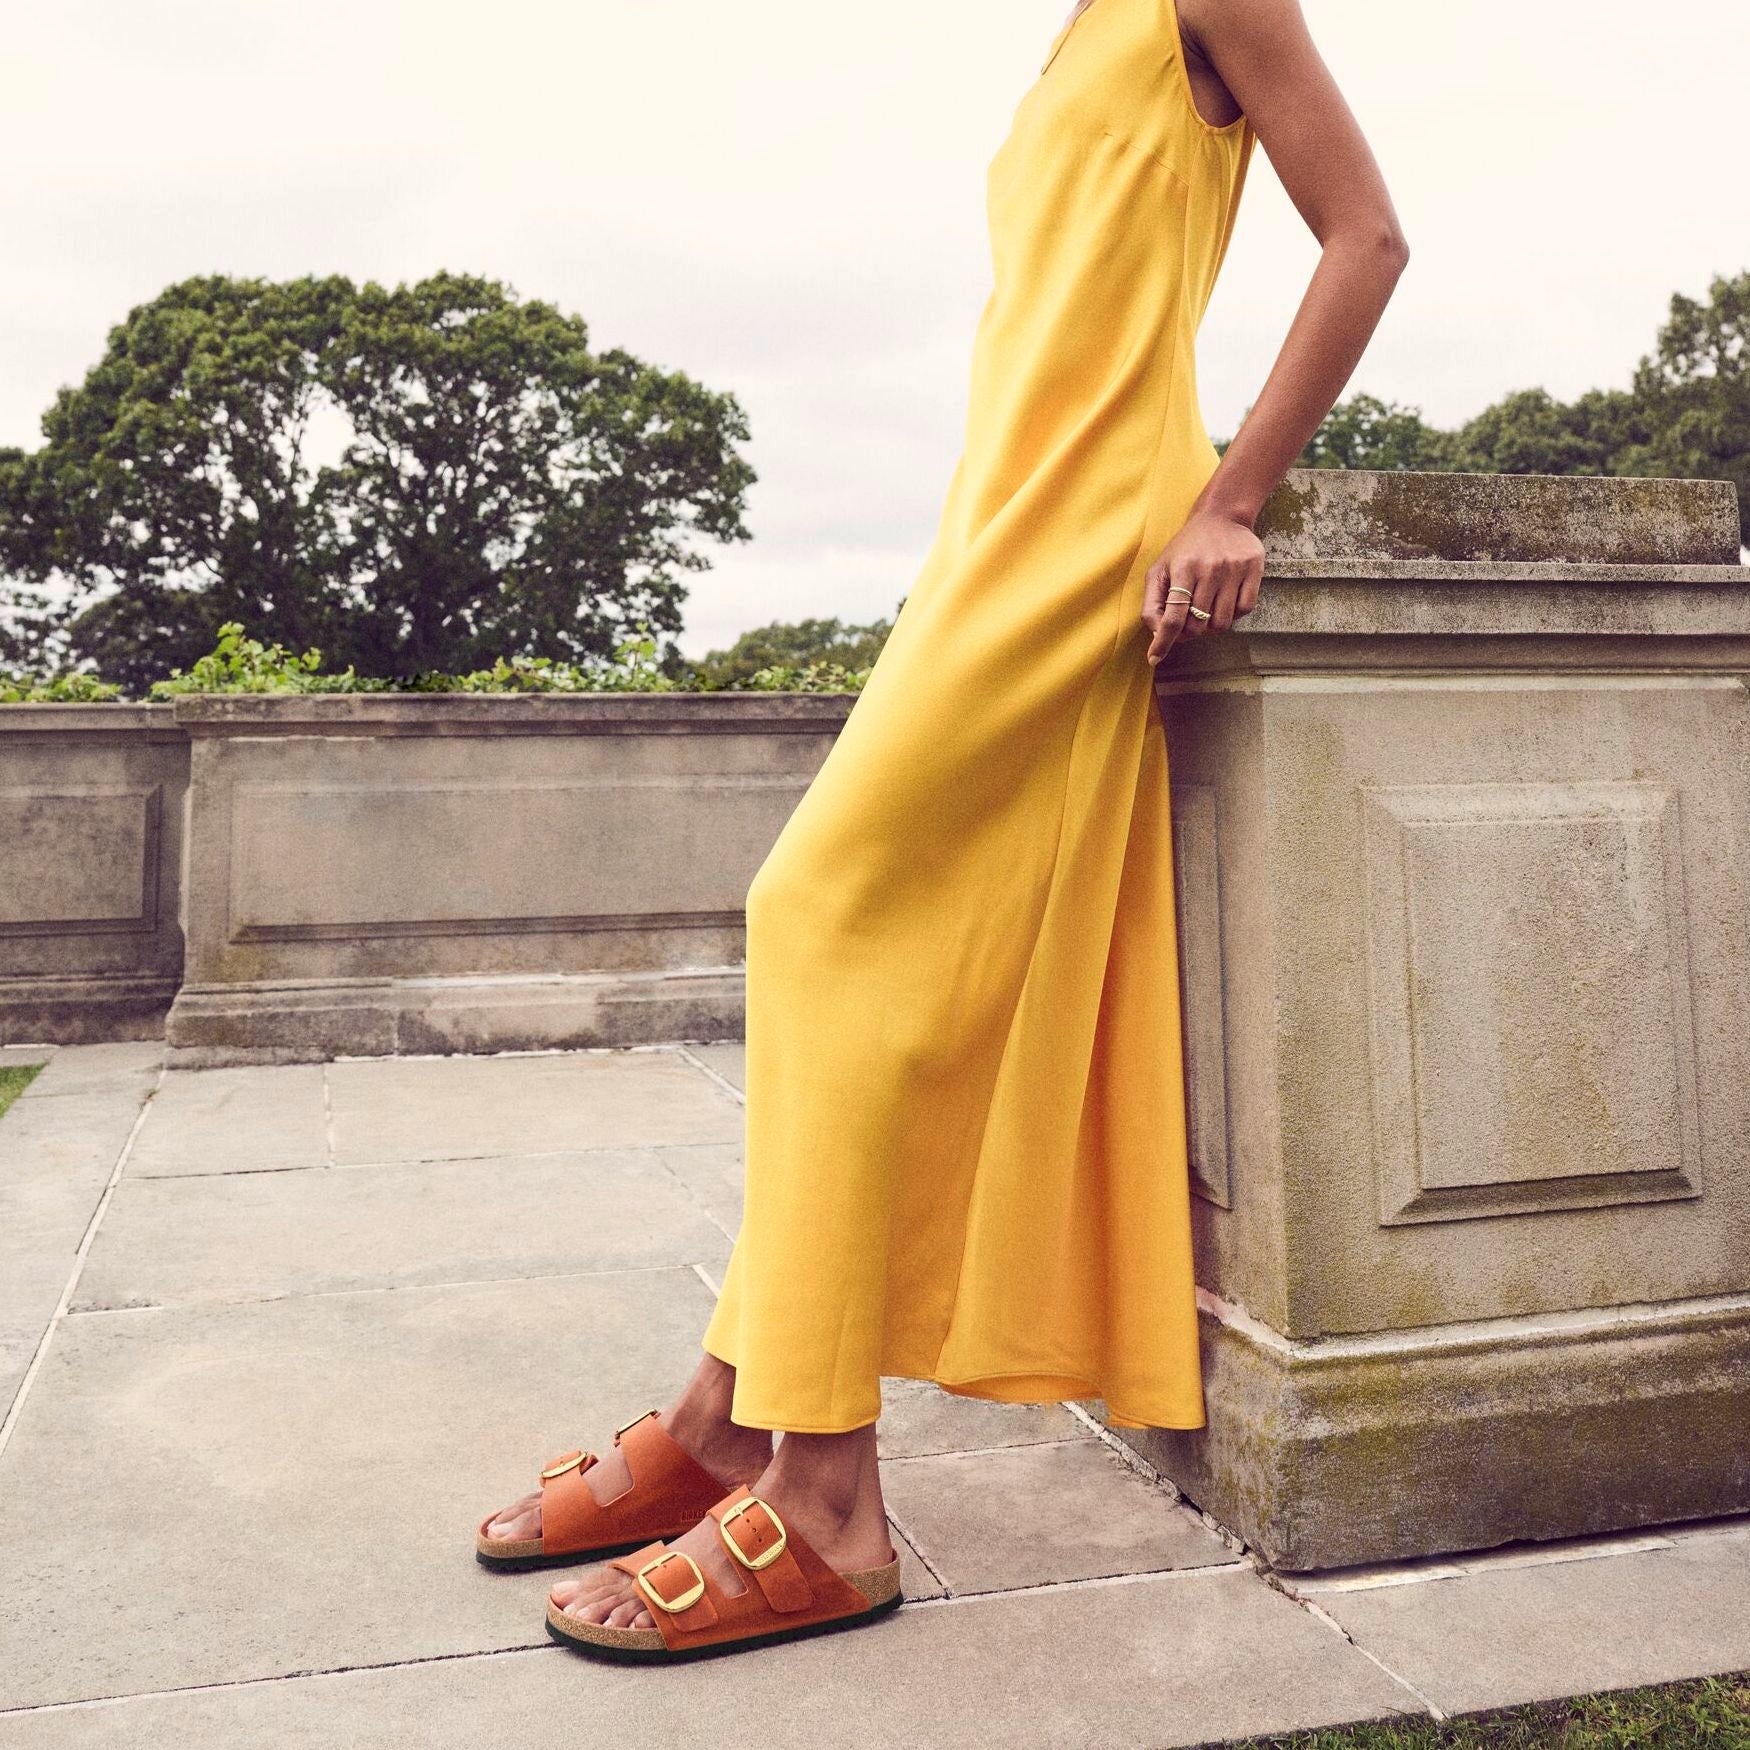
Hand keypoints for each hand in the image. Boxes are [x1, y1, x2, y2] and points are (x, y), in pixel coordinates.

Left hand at [1141, 509, 1265, 663]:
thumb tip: (1157, 637)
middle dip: (1188, 632)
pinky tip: (1225, 601)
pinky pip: (1244, 610)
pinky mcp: (1254, 569)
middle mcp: (1210, 569)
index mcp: (1182, 568)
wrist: (1222, 516)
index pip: (1172, 616)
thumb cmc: (1186, 549)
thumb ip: (1153, 603)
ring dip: (1210, 626)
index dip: (1163, 642)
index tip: (1154, 658)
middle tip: (1186, 622)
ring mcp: (1234, 569)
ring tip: (1205, 609)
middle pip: (1197, 625)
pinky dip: (1233, 614)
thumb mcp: (1160, 569)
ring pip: (1221, 623)